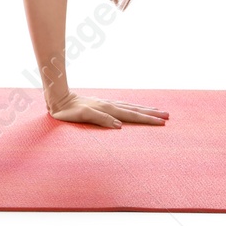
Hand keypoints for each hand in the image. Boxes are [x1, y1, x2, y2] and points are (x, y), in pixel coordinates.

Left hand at [47, 92, 168, 127]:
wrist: (58, 99)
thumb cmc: (68, 110)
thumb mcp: (82, 115)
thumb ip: (100, 119)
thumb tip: (119, 126)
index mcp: (107, 110)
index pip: (131, 116)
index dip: (147, 119)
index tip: (162, 123)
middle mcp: (109, 106)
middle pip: (134, 110)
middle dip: (151, 114)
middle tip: (168, 117)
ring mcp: (106, 104)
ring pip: (130, 107)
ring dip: (144, 110)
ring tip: (158, 111)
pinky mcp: (102, 104)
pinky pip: (122, 106)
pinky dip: (132, 107)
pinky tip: (135, 108)